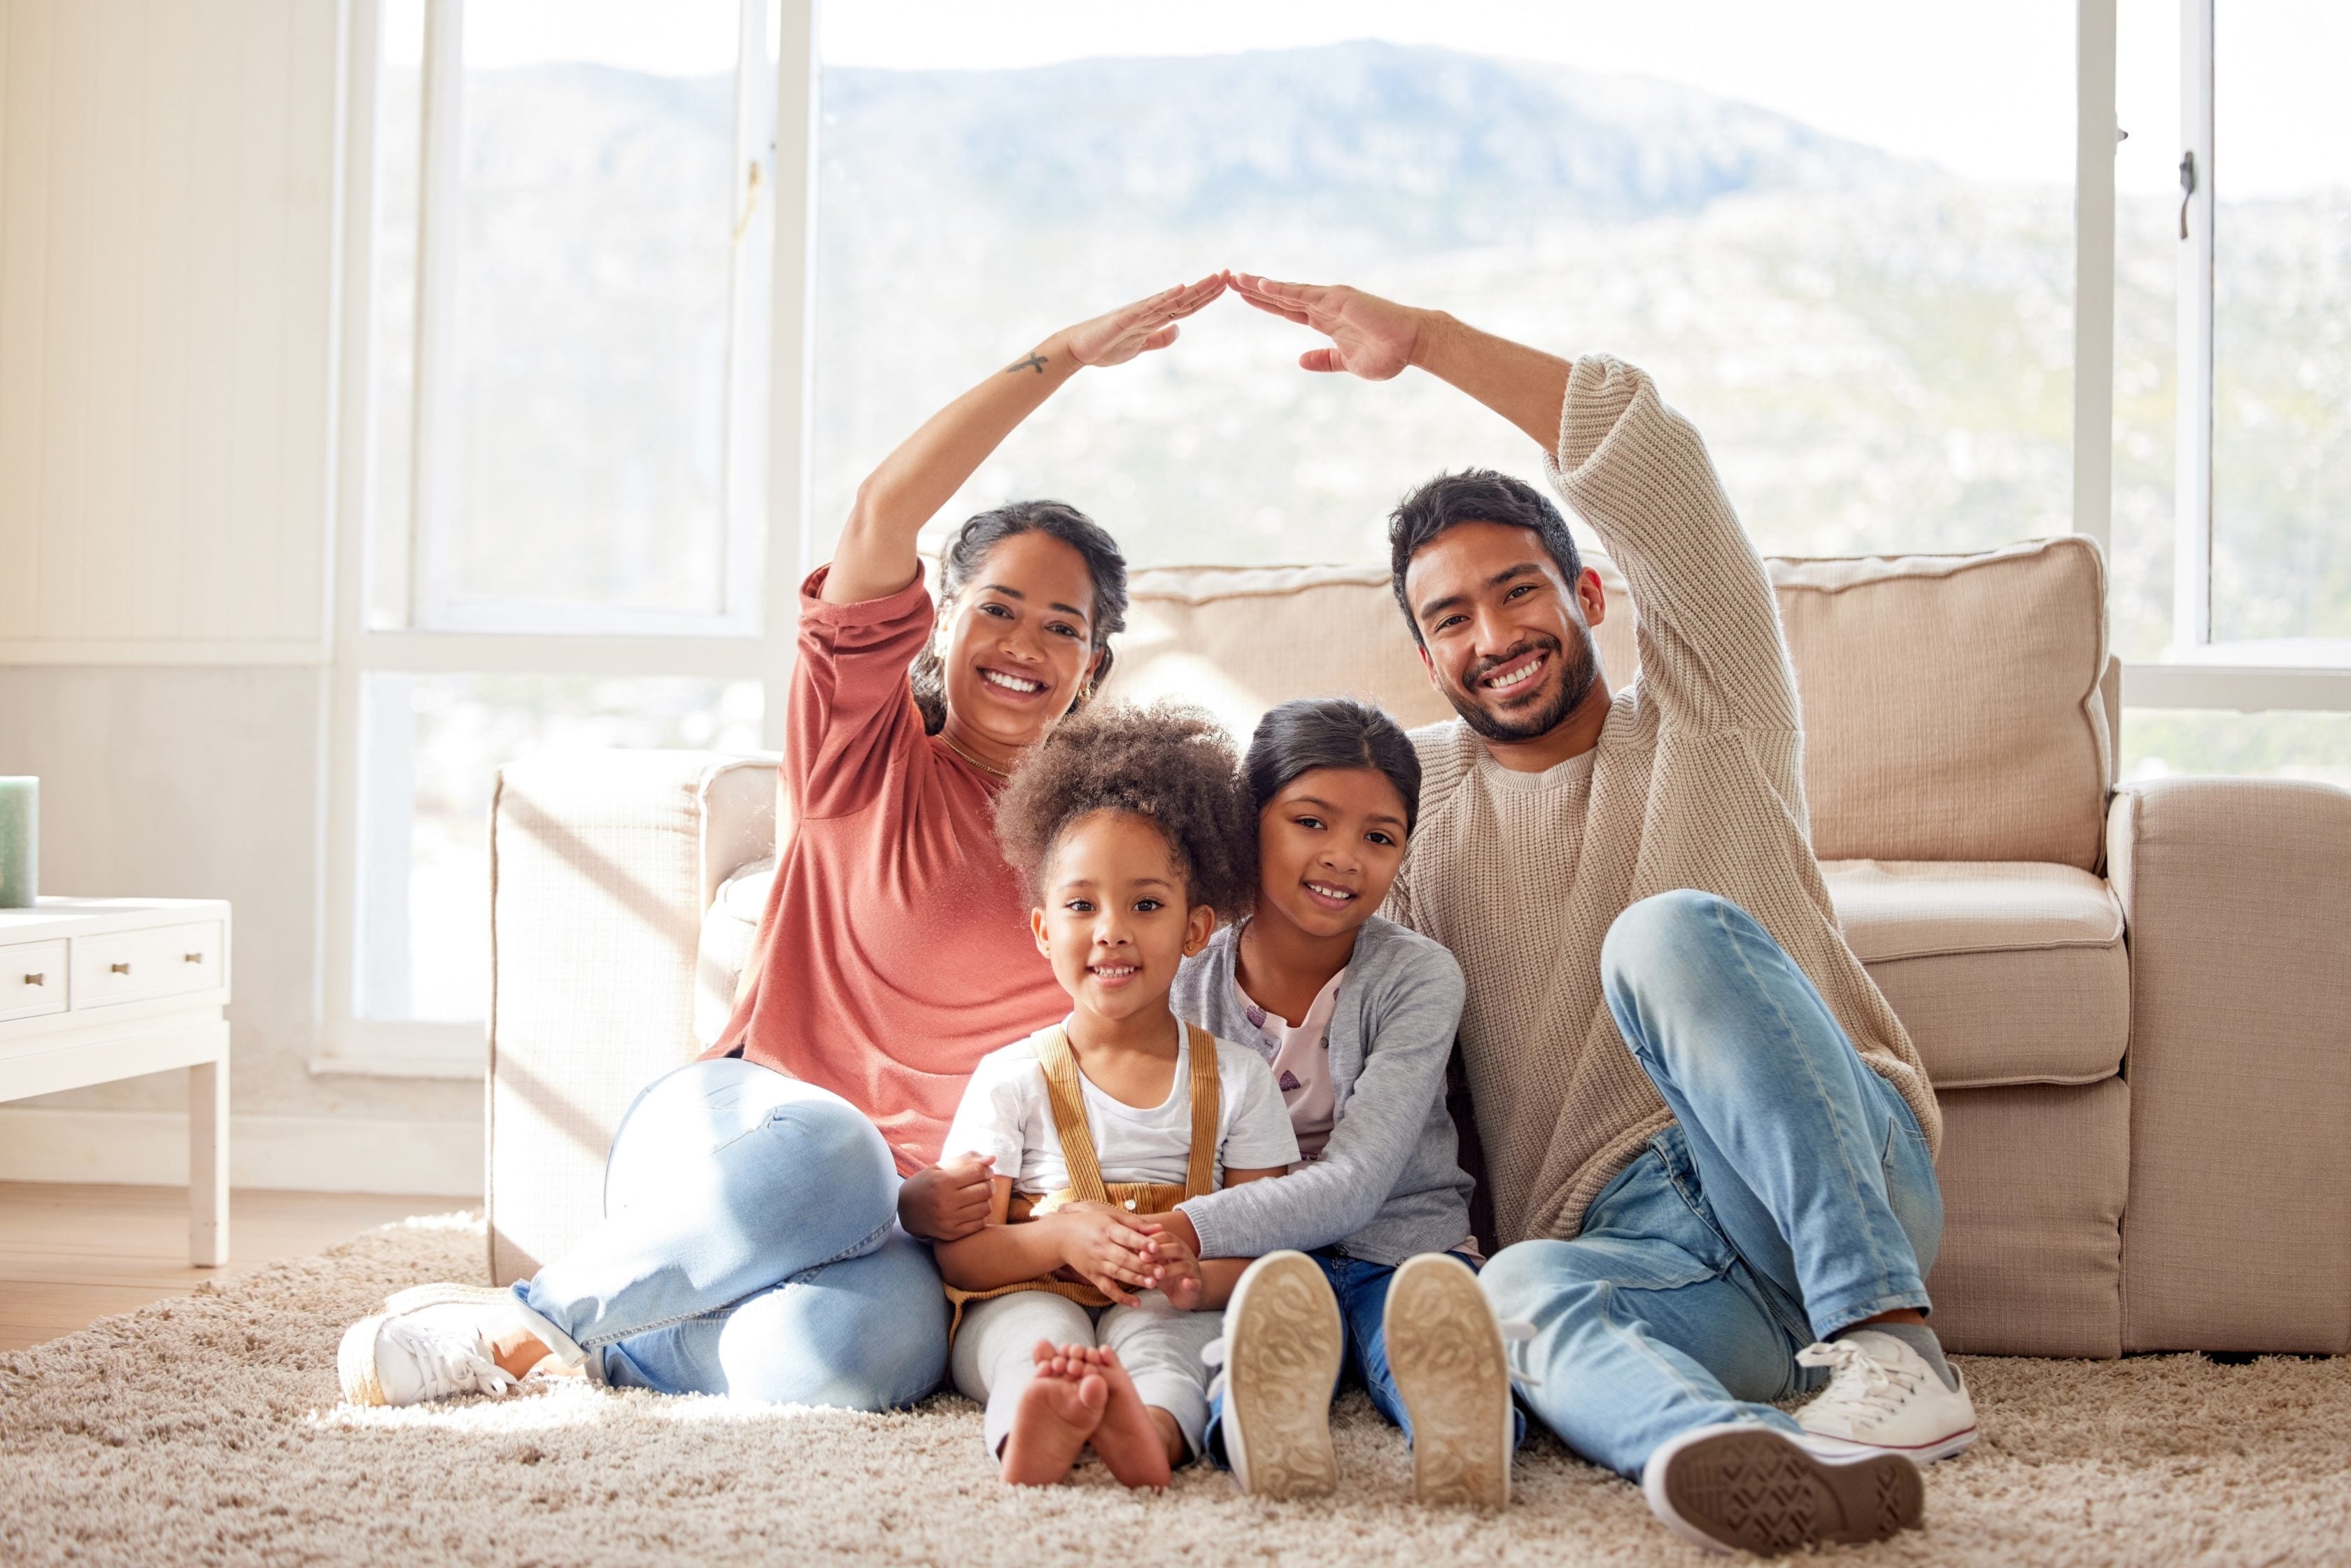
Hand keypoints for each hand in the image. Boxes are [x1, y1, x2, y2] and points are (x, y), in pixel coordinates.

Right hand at [896, 1154, 994, 1241]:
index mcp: (942, 1181)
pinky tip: (973, 1210)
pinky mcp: (951, 1234)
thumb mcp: (941, 1167)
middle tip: (984, 1183)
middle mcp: (945, 1202)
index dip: (987, 1170)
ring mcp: (949, 1220)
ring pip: (985, 1208)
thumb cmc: (927, 1184)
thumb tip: (992, 1158)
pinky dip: (981, 1215)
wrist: (907, 1211)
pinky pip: (980, 1224)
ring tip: (978, 1197)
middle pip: (985, 1190)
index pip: (978, 1172)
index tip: (985, 1171)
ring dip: (986, 1200)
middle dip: (989, 1184)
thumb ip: (966, 1160)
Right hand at [1048, 1204, 1161, 1306]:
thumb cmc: (1090, 1223)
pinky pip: (1107, 1289)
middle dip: (1143, 1266)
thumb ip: (1135, 1223)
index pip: (1126, 1237)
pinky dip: (1121, 1297)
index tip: (1156, 1247)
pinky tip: (1136, 1303)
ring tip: (1153, 1284)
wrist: (1061, 1236)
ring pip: (1118, 1273)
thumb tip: (1159, 1227)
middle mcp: (1102, 1247)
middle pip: (1125, 1258)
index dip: (1141, 1242)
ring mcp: (1097, 1263)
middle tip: (1162, 1272)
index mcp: (1107, 1230)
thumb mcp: (1110, 1216)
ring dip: (1136, 1280)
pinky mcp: (1093, 1276)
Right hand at [1060, 272, 1228, 368]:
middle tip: (1229, 273)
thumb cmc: (1106, 348)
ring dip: (1194, 289)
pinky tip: (1181, 288)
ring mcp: (1139, 313)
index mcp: (1155, 320)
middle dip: (1207, 288)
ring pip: (1173, 299)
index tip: (1225, 286)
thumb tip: (1178, 330)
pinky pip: (1150, 306)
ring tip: (1214, 278)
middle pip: (1184, 299)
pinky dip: (1166, 297)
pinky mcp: (1127, 317)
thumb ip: (1159, 339)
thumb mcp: (1140, 347)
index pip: (1186, 307)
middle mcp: (1150, 312)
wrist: (1079, 350)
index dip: (1206, 297)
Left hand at [1138, 1232, 1204, 1310]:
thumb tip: (1128, 1242)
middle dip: (1159, 1251)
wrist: (1190, 1292)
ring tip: (1157, 1274)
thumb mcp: (1156, 1263)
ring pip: (1184, 1265)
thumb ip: (1147, 1254)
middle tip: (1142, 1256)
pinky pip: (1196, 1283)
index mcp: (1176, 1246)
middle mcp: (1186, 1255)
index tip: (1135, 1243)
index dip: (1152, 1239)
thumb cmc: (1168, 1274)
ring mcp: (1193, 1270)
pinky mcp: (1197, 1286)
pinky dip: (1191, 1283)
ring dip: (1170, 1269)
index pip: (1165, 1236)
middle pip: (1175, 1248)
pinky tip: (1185, 1283)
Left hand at [1230, 272, 1425, 379]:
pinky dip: (1282, 289)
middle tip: (1230, 281)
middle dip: (1255, 290)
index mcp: (1325, 321)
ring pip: (1288, 291)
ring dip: (1261, 285)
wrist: (1411, 345)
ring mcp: (1330, 301)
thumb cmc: (1387, 354)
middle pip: (1282, 296)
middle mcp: (1325, 306)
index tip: (1243, 297)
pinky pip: (1303, 293)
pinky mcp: (1337, 300)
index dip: (1265, 303)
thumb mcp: (1347, 363)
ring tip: (1237, 279)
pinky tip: (1262, 284)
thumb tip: (1300, 361)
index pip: (1288, 310)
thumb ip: (1324, 361)